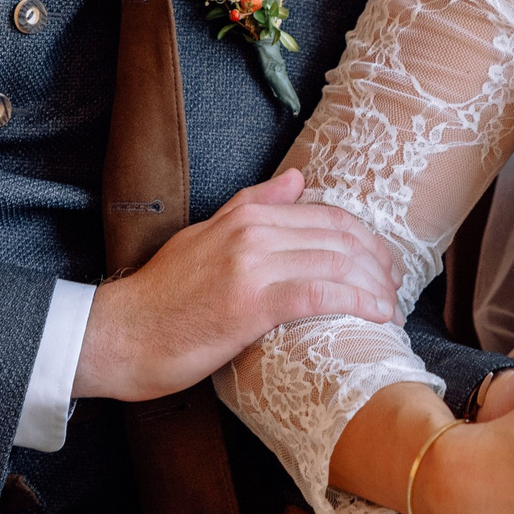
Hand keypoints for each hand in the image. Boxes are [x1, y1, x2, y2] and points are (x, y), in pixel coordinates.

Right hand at [74, 170, 402, 399]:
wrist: (118, 335)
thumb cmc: (161, 296)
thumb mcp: (203, 236)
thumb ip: (252, 205)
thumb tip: (297, 178)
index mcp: (245, 215)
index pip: (326, 216)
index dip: (364, 239)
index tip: (382, 263)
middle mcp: (253, 232)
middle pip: (339, 237)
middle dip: (377, 263)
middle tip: (395, 288)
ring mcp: (253, 265)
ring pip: (336, 263)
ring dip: (374, 287)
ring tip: (390, 308)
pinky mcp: (251, 303)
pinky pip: (321, 295)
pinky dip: (357, 303)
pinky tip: (377, 317)